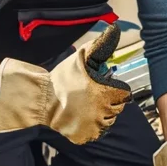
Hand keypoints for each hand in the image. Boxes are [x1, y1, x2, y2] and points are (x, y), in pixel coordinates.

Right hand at [0, 23, 130, 143]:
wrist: (42, 100)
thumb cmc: (62, 78)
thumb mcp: (81, 58)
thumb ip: (101, 45)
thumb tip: (115, 28)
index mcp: (106, 93)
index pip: (124, 94)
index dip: (115, 89)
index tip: (104, 87)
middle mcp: (103, 112)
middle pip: (117, 108)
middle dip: (108, 101)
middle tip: (92, 96)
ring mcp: (94, 127)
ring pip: (108, 121)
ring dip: (102, 114)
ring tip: (86, 106)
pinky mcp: (85, 137)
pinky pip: (96, 132)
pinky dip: (91, 126)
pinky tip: (81, 117)